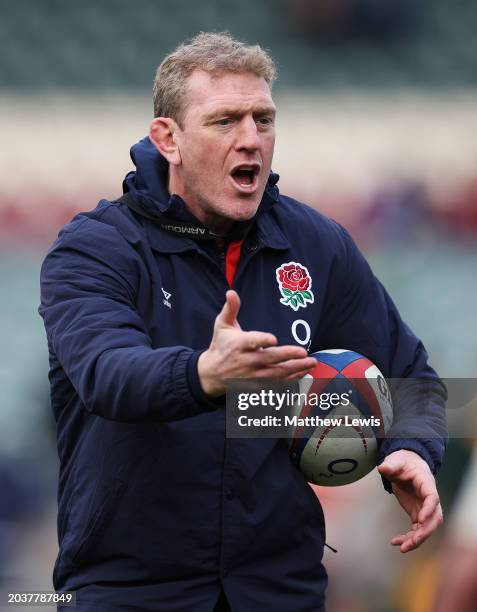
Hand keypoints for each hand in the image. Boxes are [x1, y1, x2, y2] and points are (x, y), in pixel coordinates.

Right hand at [198, 290, 316, 396]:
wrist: (212, 373)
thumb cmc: (221, 345)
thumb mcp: (222, 325)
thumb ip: (230, 309)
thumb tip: (231, 292)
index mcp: (238, 345)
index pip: (250, 342)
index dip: (261, 341)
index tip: (273, 339)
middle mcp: (246, 361)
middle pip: (268, 359)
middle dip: (287, 356)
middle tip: (303, 352)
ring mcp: (252, 376)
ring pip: (276, 374)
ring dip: (295, 369)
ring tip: (311, 362)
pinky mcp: (257, 386)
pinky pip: (276, 384)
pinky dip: (291, 380)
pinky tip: (303, 373)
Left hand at [378, 449, 443, 552]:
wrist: (406, 464)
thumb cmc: (403, 461)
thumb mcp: (396, 460)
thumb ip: (390, 465)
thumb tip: (382, 468)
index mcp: (426, 483)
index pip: (432, 498)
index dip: (429, 509)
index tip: (420, 519)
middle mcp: (429, 498)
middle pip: (434, 518)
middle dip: (425, 532)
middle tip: (412, 542)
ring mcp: (424, 508)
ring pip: (426, 528)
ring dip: (416, 539)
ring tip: (402, 548)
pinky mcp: (417, 514)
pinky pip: (416, 529)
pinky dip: (408, 538)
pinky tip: (395, 542)